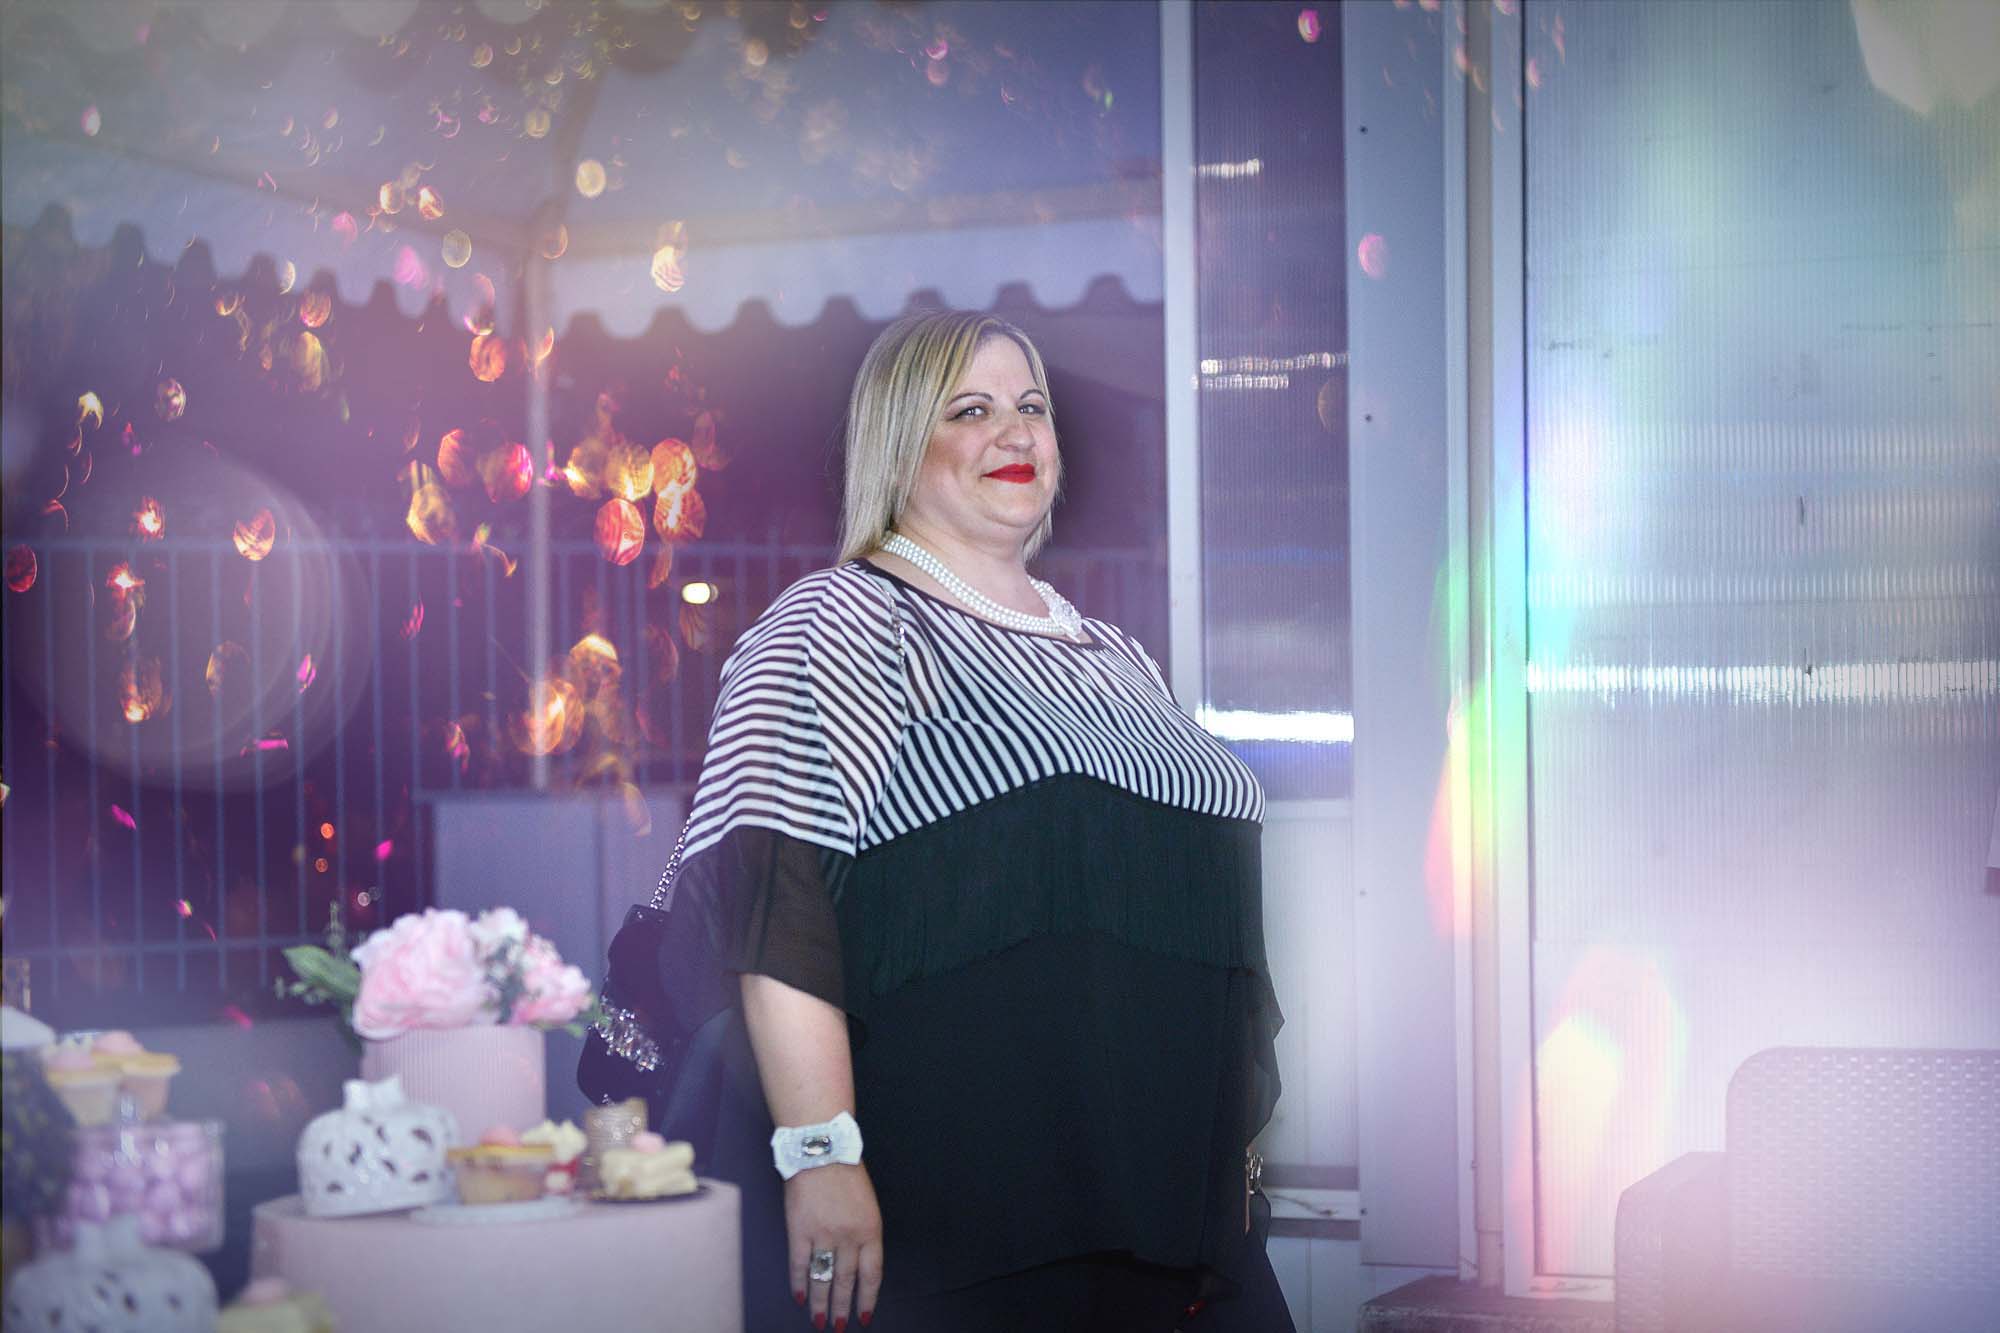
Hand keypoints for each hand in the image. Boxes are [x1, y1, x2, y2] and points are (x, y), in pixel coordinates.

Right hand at [785, 1162, 882, 1329]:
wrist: (821, 1149)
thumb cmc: (846, 1172)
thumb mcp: (867, 1204)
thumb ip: (863, 1233)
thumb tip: (855, 1264)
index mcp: (871, 1229)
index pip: (871, 1274)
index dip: (866, 1298)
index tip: (863, 1316)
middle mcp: (849, 1236)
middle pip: (846, 1281)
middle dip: (842, 1307)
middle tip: (839, 1326)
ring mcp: (823, 1235)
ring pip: (822, 1278)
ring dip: (821, 1302)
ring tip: (820, 1320)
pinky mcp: (799, 1230)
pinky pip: (799, 1265)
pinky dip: (799, 1283)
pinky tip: (800, 1297)